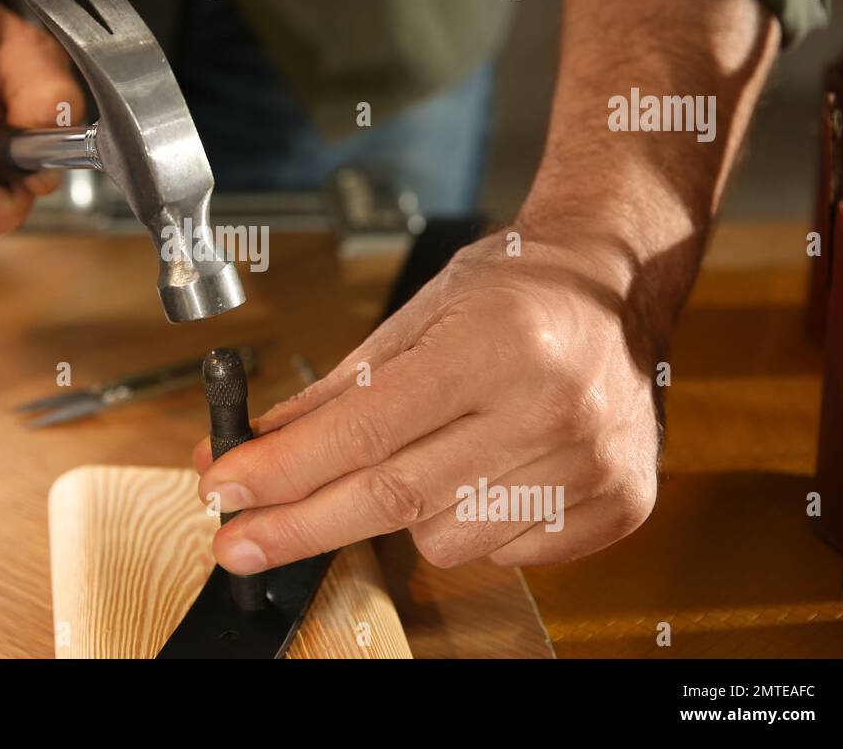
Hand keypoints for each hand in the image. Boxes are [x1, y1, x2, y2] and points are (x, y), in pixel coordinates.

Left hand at [193, 227, 662, 570]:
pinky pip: (501, 554)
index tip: (225, 493)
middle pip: (391, 498)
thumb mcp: (415, 318)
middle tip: (239, 543)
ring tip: (442, 451)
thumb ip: (334, 393)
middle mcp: (550, 406)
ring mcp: (590, 464)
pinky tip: (491, 471)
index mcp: (496, 343)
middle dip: (298, 526)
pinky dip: (473, 524)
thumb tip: (254, 448)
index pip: (364, 431)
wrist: (614, 288)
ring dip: (409, 514)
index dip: (282, 472)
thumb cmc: (512, 291)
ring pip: (443, 541)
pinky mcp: (617, 506)